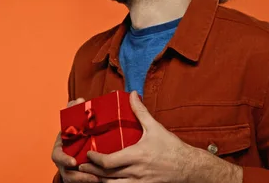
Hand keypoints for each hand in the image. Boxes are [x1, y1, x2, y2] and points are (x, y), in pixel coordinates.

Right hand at [51, 98, 100, 182]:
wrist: (81, 148)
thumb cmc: (77, 134)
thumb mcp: (75, 123)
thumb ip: (75, 111)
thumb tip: (79, 100)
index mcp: (62, 148)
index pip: (57, 155)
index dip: (63, 159)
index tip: (73, 162)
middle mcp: (64, 161)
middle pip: (66, 171)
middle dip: (76, 175)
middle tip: (91, 176)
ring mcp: (71, 170)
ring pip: (75, 179)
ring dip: (85, 179)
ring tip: (97, 179)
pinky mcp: (79, 177)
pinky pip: (83, 181)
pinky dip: (89, 181)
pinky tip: (99, 180)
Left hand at [77, 91, 197, 182]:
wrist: (188, 167)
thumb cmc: (172, 147)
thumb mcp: (155, 127)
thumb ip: (140, 111)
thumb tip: (132, 94)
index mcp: (136, 156)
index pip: (109, 162)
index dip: (95, 159)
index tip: (88, 153)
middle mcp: (136, 172)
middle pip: (106, 176)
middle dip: (91, 171)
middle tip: (80, 165)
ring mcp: (139, 182)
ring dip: (99, 180)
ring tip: (90, 174)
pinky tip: (106, 181)